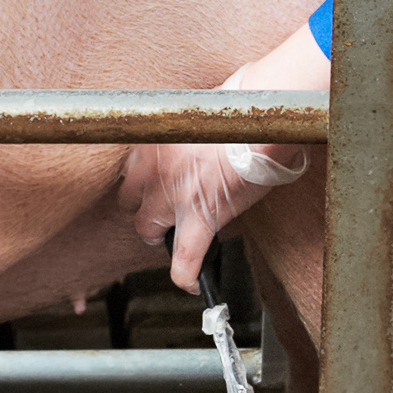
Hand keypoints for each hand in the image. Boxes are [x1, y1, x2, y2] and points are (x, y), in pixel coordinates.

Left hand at [116, 27, 336, 289]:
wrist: (262, 124)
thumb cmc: (240, 111)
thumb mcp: (198, 112)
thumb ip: (184, 129)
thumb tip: (192, 133)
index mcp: (153, 140)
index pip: (129, 169)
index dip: (140, 179)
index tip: (148, 183)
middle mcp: (155, 170)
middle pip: (129, 201)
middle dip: (143, 207)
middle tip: (159, 209)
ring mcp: (174, 198)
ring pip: (147, 229)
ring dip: (157, 234)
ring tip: (169, 237)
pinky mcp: (200, 220)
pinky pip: (185, 258)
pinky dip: (185, 273)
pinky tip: (188, 281)